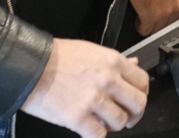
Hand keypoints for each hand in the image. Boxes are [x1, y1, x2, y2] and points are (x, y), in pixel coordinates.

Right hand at [20, 38, 148, 136]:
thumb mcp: (94, 51)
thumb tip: (134, 64)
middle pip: (138, 103)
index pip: (143, 81)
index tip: (137, 98)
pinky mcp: (77, 117)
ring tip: (107, 122)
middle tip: (129, 116)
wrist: (33, 67)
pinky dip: (98, 135)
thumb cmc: (61, 57)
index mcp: (114, 62)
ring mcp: (94, 99)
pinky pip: (98, 134)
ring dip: (116, 125)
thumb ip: (117, 61)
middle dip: (136, 113)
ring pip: (121, 121)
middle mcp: (108, 80)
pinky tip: (93, 129)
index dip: (143, 93)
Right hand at [129, 0, 178, 36]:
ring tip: (145, 15)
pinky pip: (145, 30)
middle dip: (160, 21)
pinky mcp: (150, 18)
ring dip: (150, 24)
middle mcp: (176, 8)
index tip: (162, 15)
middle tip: (152, 15)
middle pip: (169, 25)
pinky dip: (141, 26)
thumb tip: (169, 3)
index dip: (169, 16)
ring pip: (157, 30)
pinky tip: (139, 19)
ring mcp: (164, 15)